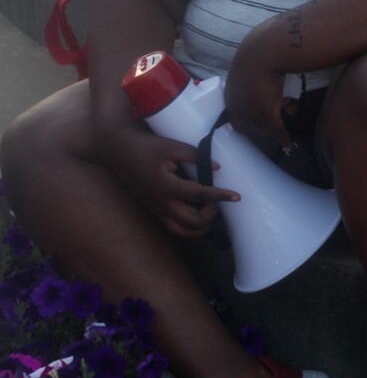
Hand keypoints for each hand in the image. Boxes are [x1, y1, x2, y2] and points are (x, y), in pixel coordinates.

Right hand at [102, 124, 239, 239]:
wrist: (119, 152)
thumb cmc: (147, 146)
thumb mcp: (172, 146)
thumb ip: (195, 155)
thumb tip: (217, 168)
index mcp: (166, 186)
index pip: (199, 195)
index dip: (220, 196)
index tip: (236, 196)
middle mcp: (161, 203)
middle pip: (193, 221)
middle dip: (211, 214)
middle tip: (219, 200)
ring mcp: (156, 210)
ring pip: (183, 231)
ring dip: (200, 227)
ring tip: (211, 212)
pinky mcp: (153, 211)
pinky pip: (173, 228)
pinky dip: (188, 228)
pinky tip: (196, 217)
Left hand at [224, 23, 290, 148]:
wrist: (264, 51)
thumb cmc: (258, 53)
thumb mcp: (247, 65)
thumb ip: (249, 71)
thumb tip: (256, 67)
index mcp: (230, 95)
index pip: (237, 118)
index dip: (248, 121)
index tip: (259, 121)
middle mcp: (237, 107)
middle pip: (251, 126)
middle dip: (264, 124)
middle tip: (281, 111)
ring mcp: (251, 113)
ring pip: (265, 127)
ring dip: (277, 125)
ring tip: (290, 107)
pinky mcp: (266, 116)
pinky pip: (277, 131)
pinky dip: (284, 138)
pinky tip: (289, 144)